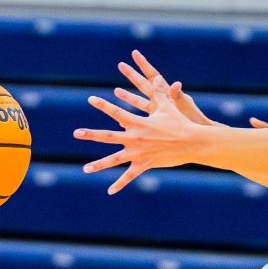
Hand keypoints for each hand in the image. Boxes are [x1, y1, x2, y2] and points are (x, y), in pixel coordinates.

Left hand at [75, 63, 203, 194]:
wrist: (190, 142)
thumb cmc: (179, 122)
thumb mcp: (167, 106)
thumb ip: (159, 92)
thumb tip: (159, 77)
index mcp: (137, 122)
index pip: (116, 112)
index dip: (103, 105)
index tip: (91, 99)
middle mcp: (134, 138)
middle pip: (107, 136)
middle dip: (91, 134)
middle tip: (76, 133)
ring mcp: (138, 152)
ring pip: (114, 160)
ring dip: (99, 165)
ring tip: (85, 169)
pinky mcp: (144, 164)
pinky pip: (129, 176)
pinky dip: (120, 184)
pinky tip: (110, 191)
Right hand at [112, 50, 212, 125]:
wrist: (195, 137)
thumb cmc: (193, 120)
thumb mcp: (185, 106)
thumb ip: (178, 95)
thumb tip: (176, 83)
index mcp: (166, 93)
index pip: (153, 75)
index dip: (144, 64)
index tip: (134, 53)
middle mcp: (160, 100)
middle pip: (143, 84)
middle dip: (132, 75)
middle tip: (120, 65)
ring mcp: (157, 111)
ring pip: (138, 101)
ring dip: (127, 96)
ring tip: (116, 91)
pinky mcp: (155, 122)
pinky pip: (140, 118)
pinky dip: (131, 118)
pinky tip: (121, 120)